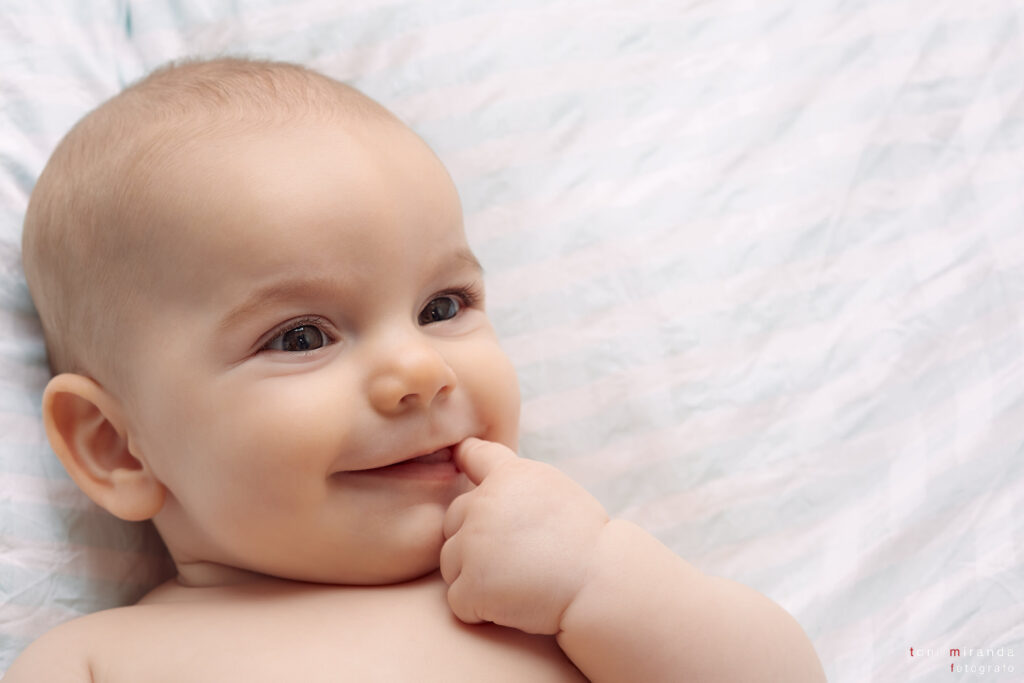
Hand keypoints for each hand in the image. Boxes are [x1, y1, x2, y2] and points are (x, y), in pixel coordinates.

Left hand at [440, 438, 608, 634]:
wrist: (601, 582)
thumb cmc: (585, 541)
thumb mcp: (555, 490)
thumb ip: (516, 482)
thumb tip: (483, 478)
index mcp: (508, 476)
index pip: (473, 454)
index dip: (464, 458)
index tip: (459, 457)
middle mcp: (483, 503)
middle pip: (453, 520)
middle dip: (473, 539)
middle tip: (515, 557)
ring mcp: (473, 544)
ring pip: (452, 563)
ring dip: (474, 576)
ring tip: (518, 580)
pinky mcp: (470, 585)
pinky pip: (458, 601)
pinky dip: (479, 610)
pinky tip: (513, 603)